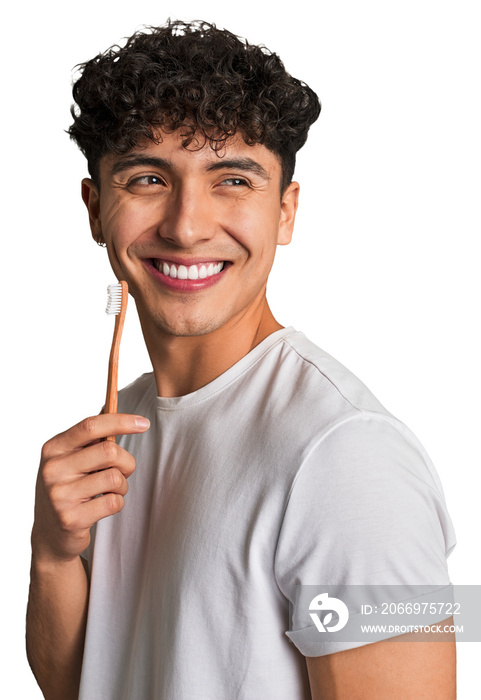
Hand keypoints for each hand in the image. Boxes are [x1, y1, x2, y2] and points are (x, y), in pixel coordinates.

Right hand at [32, 413, 149, 564]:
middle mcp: (53, 469)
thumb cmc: (69, 489)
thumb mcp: (71, 460)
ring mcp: (60, 495)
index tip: (144, 423)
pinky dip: (117, 502)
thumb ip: (92, 441)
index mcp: (53, 448)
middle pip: (109, 451)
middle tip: (124, 471)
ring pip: (115, 478)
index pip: (90, 426)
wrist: (50, 534)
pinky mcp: (71, 518)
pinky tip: (103, 506)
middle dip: (127, 461)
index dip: (121, 422)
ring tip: (109, 491)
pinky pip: (114, 502)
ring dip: (122, 485)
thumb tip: (126, 419)